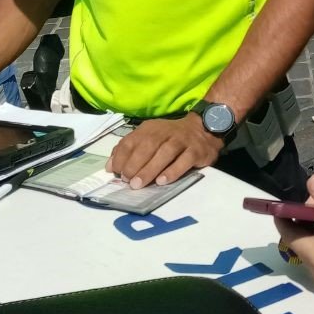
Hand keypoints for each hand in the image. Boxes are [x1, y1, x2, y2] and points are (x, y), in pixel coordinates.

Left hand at [105, 113, 220, 187]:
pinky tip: (162, 181)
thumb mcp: (149, 138)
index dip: (122, 156)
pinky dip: (172, 171)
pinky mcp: (196, 151)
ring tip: (139, 184)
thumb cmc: (171, 138)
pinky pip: (184, 161)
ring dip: (150, 169)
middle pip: (148, 146)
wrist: (204, 129)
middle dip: (135, 164)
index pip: (132, 140)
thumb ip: (129, 150)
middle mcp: (166, 132)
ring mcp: (182, 141)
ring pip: (165, 153)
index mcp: (150, 129)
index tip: (116, 171)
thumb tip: (109, 167)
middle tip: (127, 181)